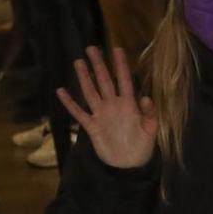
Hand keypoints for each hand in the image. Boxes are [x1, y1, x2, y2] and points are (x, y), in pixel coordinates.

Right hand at [57, 46, 156, 169]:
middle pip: (104, 81)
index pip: (124, 80)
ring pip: (90, 92)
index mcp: (128, 105)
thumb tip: (146, 97)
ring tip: (78, 62)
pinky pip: (78, 113)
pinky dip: (70, 103)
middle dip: (99, 65)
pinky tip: (61, 91)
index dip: (121, 65)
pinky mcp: (91, 126)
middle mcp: (113, 105)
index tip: (118, 49)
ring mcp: (101, 114)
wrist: (128, 166)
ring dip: (84, 77)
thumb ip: (150, 114)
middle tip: (92, 48)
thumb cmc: (142, 147)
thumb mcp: (151, 131)